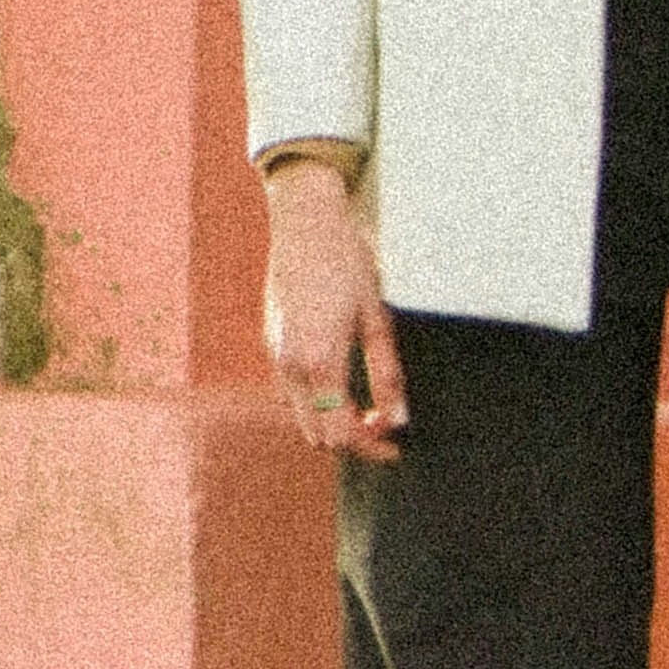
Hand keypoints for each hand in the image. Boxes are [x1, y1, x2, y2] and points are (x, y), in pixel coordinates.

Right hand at [264, 157, 407, 455]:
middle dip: (351, 440)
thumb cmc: (348, 263)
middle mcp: (290, 365)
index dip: (371, 447)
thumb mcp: (377, 318)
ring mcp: (275, 355)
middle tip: (383, 425)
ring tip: (364, 404)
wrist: (305, 221)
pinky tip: (340, 381)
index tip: (395, 446)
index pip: (342, 433)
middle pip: (317, 435)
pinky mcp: (270, 343)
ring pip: (300, 417)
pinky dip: (314, 402)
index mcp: (320, 361)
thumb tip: (398, 419)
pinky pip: (289, 393)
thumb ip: (386, 373)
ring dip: (330, 422)